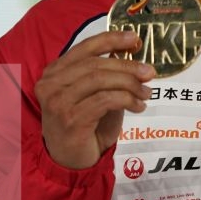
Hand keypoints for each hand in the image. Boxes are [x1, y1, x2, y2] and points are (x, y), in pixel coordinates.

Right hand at [35, 31, 154, 168]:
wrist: (71, 161)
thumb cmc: (85, 126)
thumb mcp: (95, 95)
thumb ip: (107, 76)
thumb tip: (133, 56)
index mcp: (55, 72)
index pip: (84, 48)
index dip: (111, 39)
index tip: (135, 39)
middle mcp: (51, 83)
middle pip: (95, 64)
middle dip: (127, 66)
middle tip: (149, 73)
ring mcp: (58, 101)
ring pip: (100, 80)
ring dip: (129, 84)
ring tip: (146, 93)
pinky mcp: (71, 118)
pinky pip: (104, 100)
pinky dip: (126, 100)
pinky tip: (138, 106)